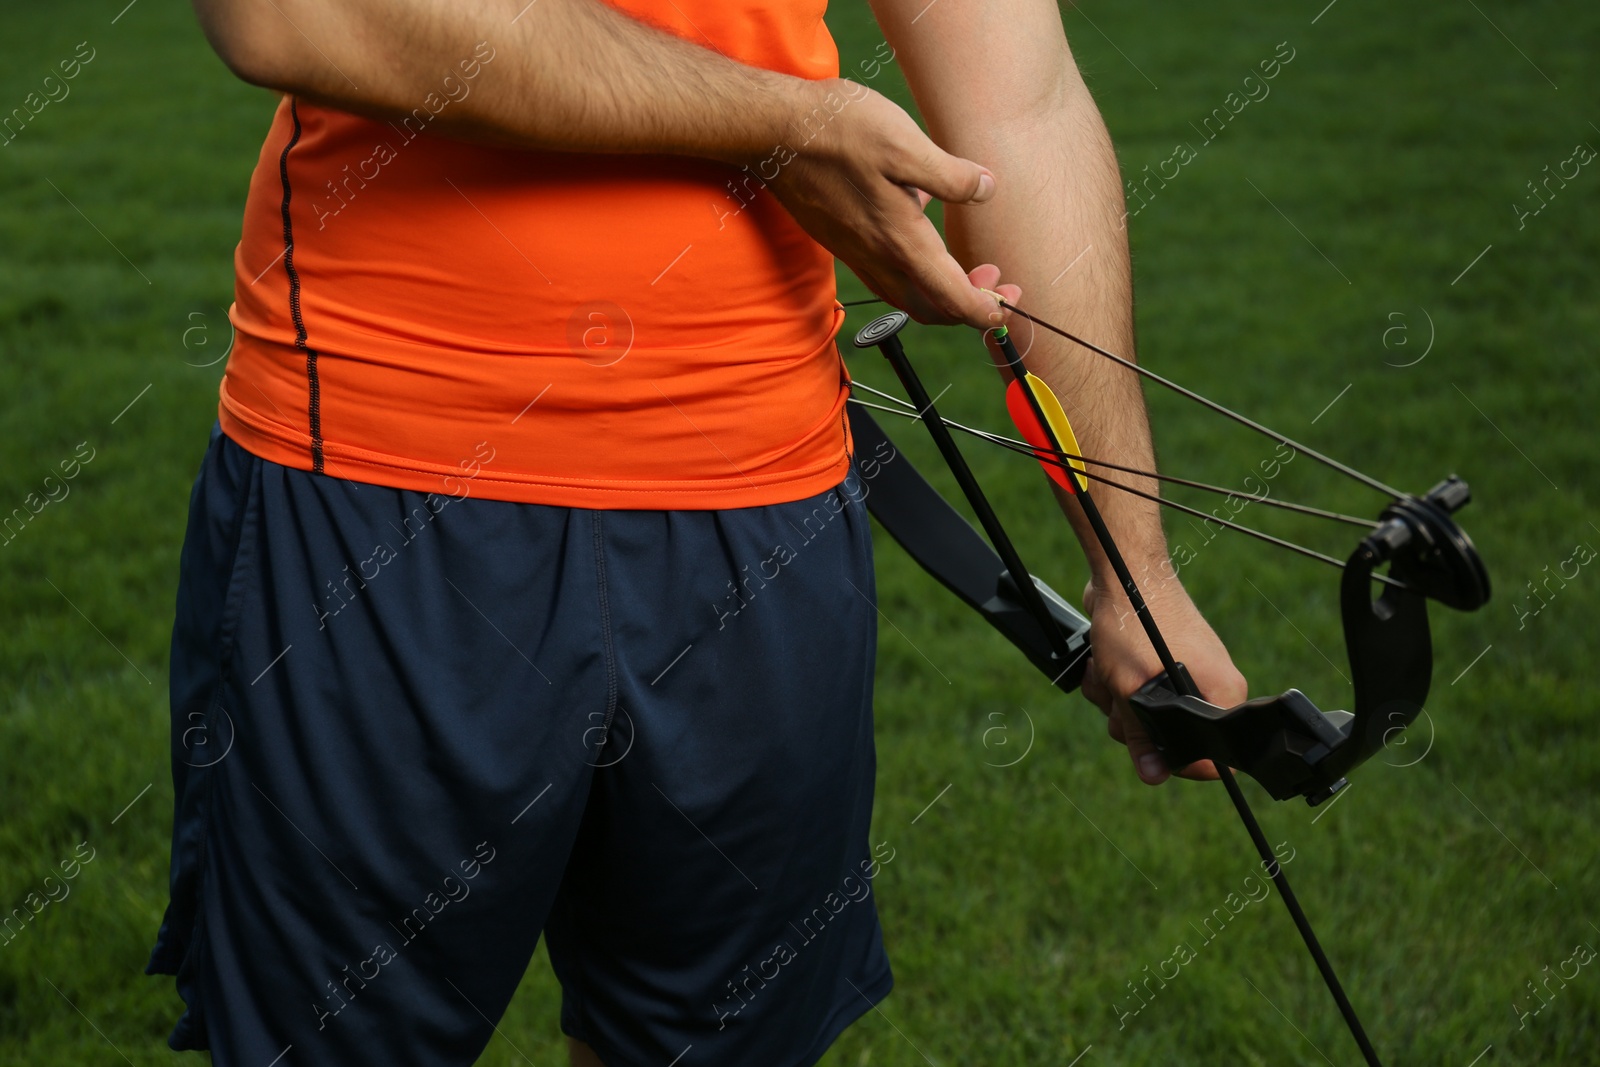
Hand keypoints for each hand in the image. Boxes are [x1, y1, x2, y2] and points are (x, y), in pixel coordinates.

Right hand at [763, 79, 1018, 327]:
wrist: (773, 132)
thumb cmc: (837, 132)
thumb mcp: (905, 144)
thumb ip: (951, 176)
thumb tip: (985, 190)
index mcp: (901, 242)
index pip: (954, 299)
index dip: (987, 311)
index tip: (1009, 302)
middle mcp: (878, 259)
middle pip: (931, 310)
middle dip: (968, 306)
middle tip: (994, 278)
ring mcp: (856, 254)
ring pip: (908, 296)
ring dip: (942, 292)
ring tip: (968, 263)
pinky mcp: (842, 242)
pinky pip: (887, 275)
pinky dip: (916, 272)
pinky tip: (921, 226)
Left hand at [1080, 576, 1246, 784]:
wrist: (1124, 573)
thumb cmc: (1137, 623)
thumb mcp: (1132, 690)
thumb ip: (1142, 736)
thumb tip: (1153, 774)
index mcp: (1222, 696)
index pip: (1213, 757)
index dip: (1177, 761)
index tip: (1149, 751)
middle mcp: (1209, 686)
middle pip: (1169, 738)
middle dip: (1132, 724)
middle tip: (1120, 699)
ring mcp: (1182, 673)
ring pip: (1142, 716)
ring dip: (1114, 701)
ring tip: (1108, 672)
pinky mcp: (1157, 662)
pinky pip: (1132, 692)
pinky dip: (1112, 683)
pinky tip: (1102, 663)